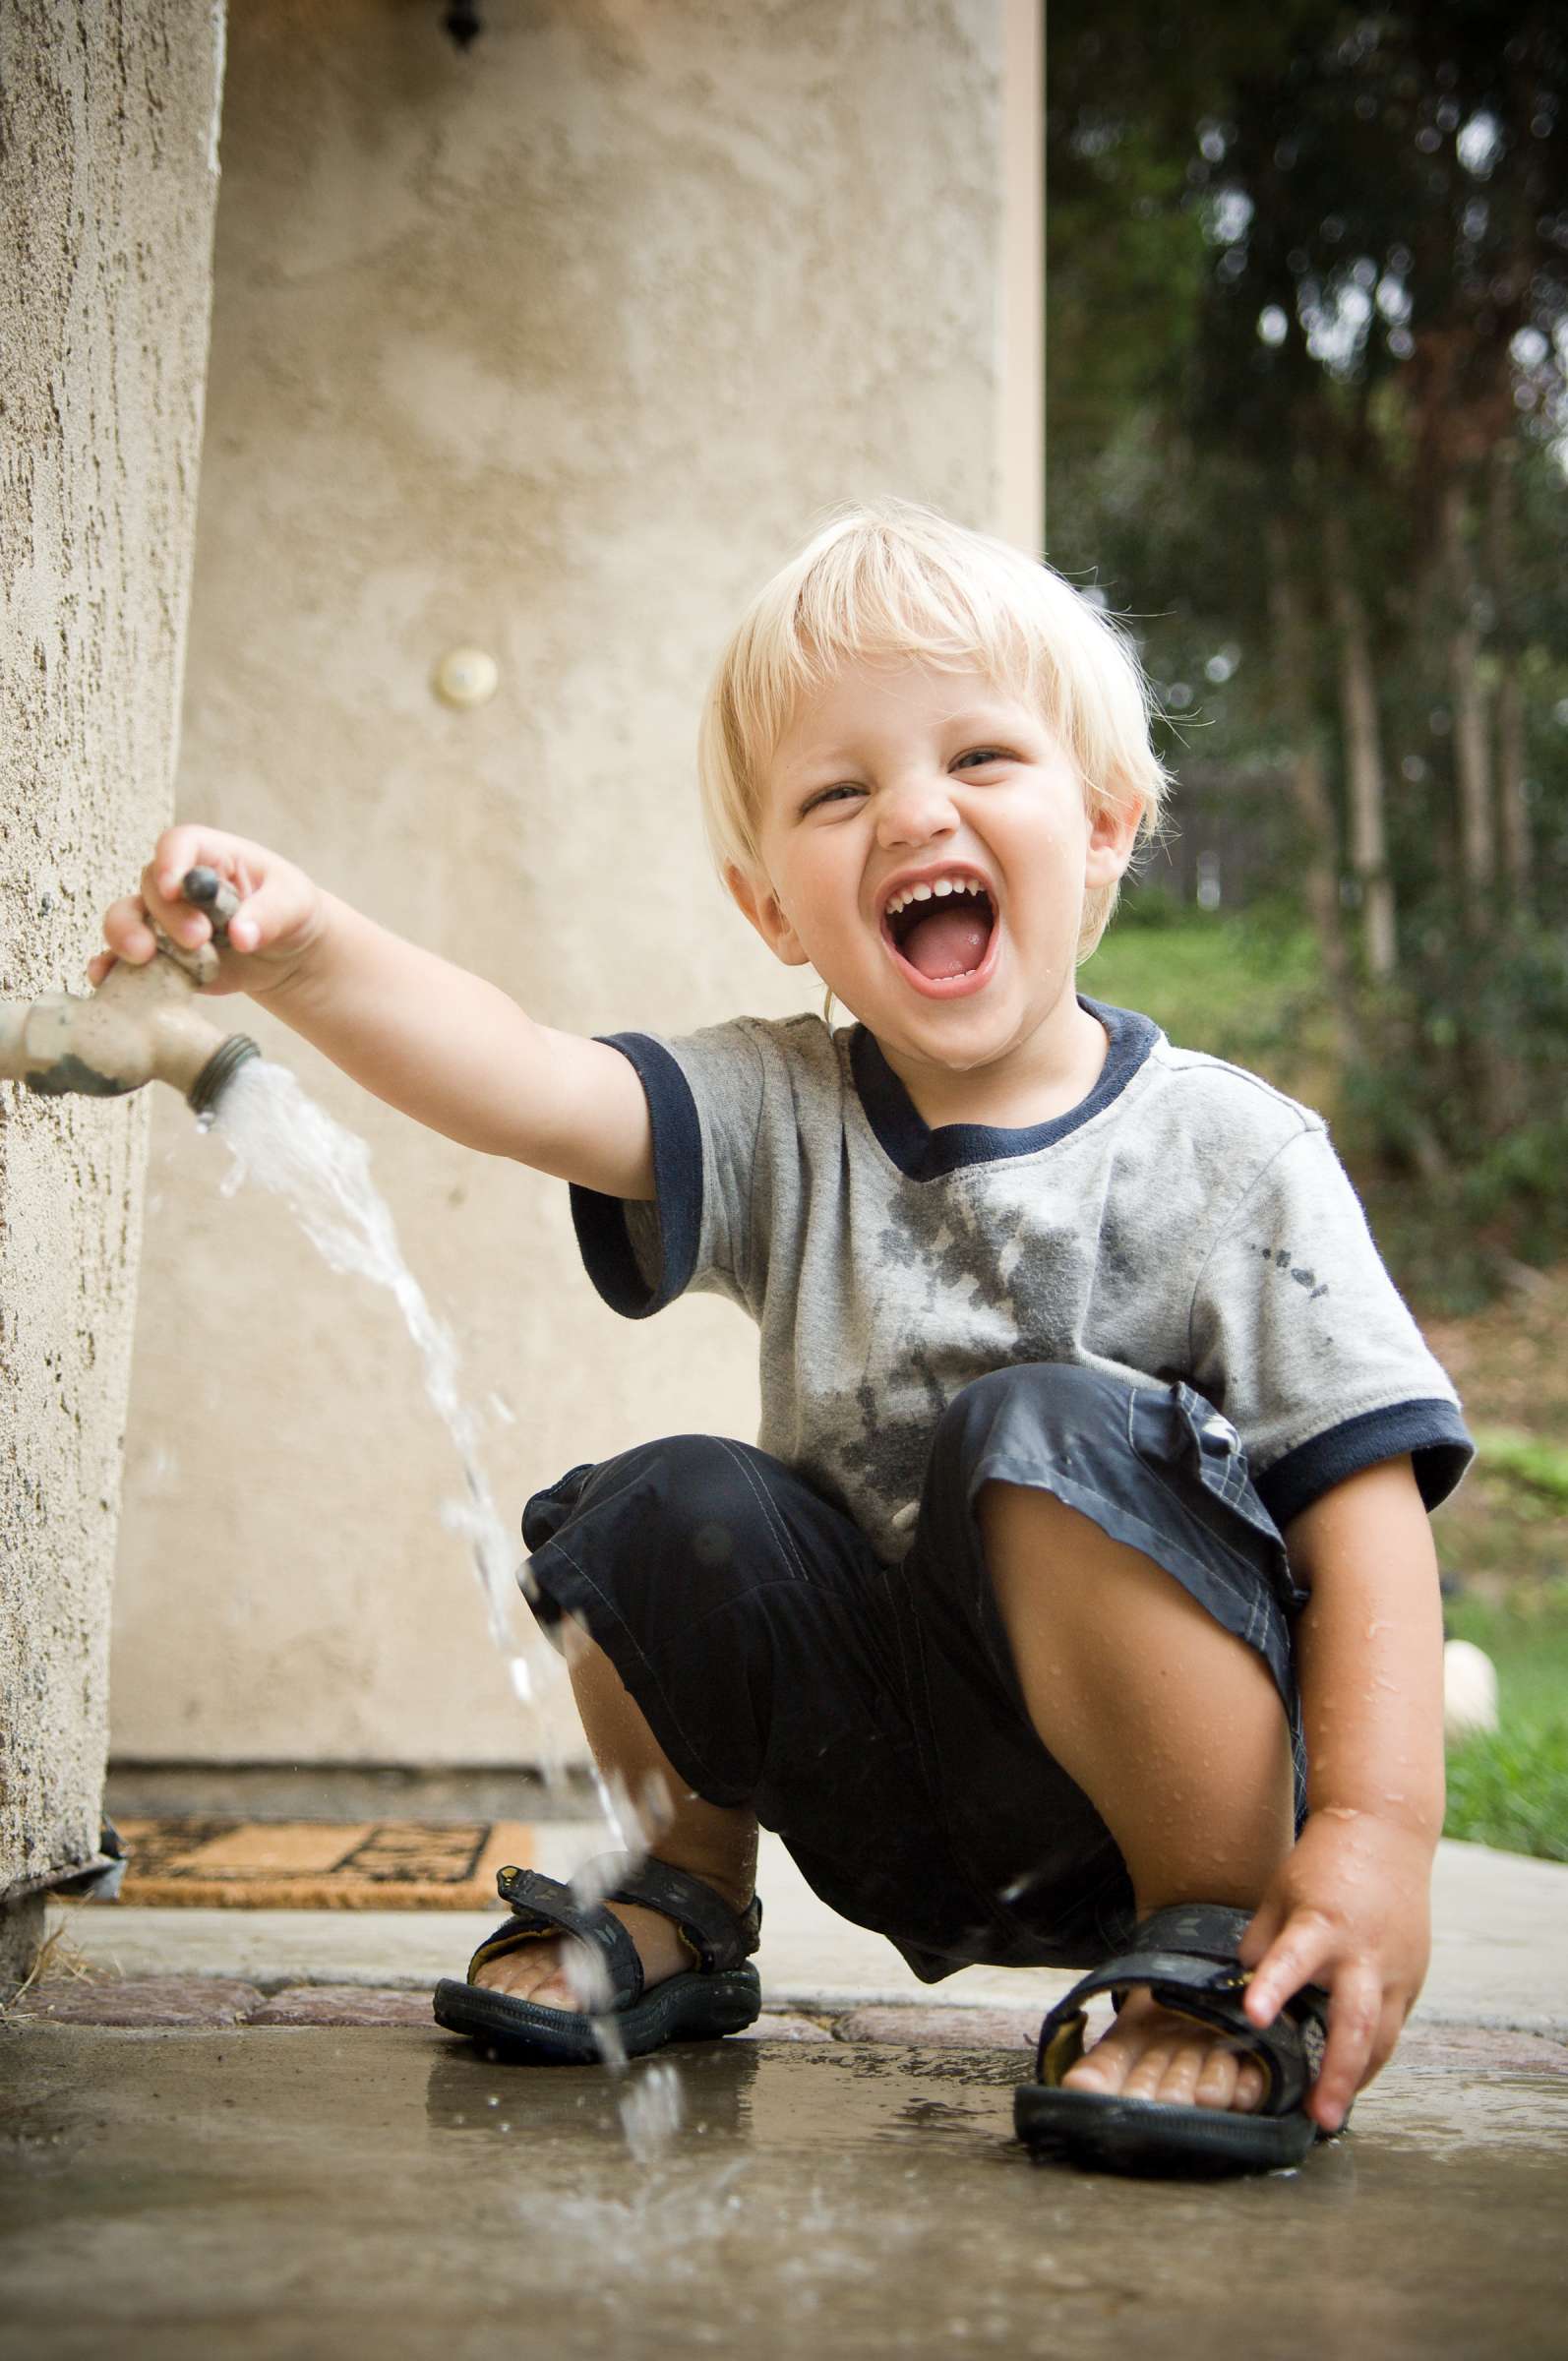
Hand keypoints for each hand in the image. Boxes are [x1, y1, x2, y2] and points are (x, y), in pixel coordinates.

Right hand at [89, 826, 324, 1000]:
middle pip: (151, 885)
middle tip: (198, 939)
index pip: (179, 844)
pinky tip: (106, 977)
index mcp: (211, 856)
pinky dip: (110, 967)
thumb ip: (270, 915)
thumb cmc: (290, 912)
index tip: (174, 888)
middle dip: (167, 914)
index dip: (170, 862)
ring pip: (126, 917)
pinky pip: (122, 958)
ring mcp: (163, 920)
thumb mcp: (295, 904)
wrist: (287, 955)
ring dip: (127, 935)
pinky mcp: (159, 955)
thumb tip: (241, 936)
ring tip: (145, 957)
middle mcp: (179, 884)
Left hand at [1238, 1806, 1434, 2132]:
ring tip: (1330, 2112)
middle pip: (1355, 2022)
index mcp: (1322, 1923)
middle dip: (1337, 2074)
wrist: (1387, 1834)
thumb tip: (1243, 1989)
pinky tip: (1350, 2077)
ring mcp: (1396, 1970)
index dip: (1273, 1988)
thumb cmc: (1324, 1864)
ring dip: (1357, 2078)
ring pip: (1382, 2038)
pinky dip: (1371, 2054)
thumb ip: (1262, 1944)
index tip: (1253, 2015)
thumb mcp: (1280, 1893)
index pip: (1293, 1959)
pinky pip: (1392, 2028)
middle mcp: (1363, 1953)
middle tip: (1319, 2116)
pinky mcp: (1413, 1980)